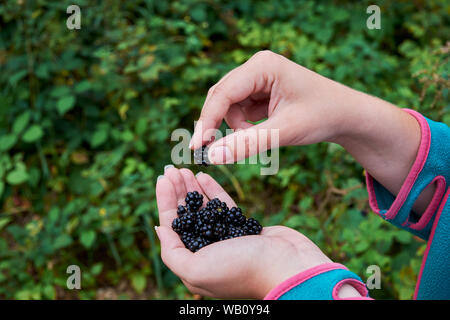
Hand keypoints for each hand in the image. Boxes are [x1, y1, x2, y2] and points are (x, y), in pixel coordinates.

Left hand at [155, 167, 331, 298]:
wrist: (288, 267)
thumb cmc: (242, 270)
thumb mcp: (196, 269)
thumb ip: (172, 251)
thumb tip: (161, 228)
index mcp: (194, 262)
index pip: (173, 226)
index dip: (165, 201)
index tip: (162, 178)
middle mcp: (208, 250)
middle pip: (187, 215)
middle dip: (177, 191)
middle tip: (172, 168)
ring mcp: (226, 238)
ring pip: (204, 209)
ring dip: (192, 189)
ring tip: (184, 169)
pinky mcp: (243, 227)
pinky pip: (224, 206)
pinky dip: (213, 191)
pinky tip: (203, 176)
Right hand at [189, 50, 429, 214]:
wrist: (346, 116)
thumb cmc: (322, 116)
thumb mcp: (284, 131)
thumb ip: (248, 143)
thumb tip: (212, 156)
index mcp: (262, 66)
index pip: (223, 93)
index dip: (206, 121)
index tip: (196, 147)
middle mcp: (256, 67)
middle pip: (221, 97)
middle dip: (217, 124)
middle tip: (210, 152)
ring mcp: (258, 78)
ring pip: (228, 106)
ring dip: (235, 127)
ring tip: (260, 137)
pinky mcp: (260, 91)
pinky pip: (239, 111)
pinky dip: (243, 126)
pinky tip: (261, 132)